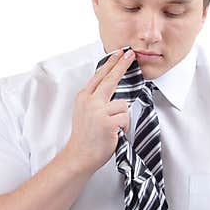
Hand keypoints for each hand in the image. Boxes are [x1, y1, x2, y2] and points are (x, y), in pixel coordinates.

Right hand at [62, 48, 135, 174]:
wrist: (78, 156)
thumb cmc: (85, 137)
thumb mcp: (84, 112)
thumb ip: (95, 99)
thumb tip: (112, 87)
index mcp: (83, 97)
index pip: (100, 75)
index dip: (111, 63)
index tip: (119, 53)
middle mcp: (89, 101)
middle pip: (110, 79)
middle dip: (122, 65)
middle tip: (131, 54)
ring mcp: (98, 111)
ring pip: (123, 105)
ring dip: (122, 118)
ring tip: (112, 129)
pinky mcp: (107, 122)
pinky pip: (125, 118)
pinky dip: (124, 128)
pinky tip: (114, 134)